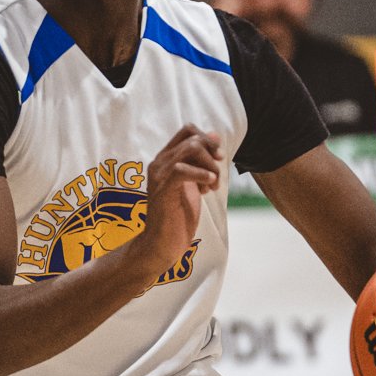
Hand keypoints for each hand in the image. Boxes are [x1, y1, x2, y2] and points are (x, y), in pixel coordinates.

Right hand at [132, 125, 223, 285]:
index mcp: (165, 160)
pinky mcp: (163, 190)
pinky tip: (207, 188)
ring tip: (212, 186)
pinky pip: (183, 169)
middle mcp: (159, 163)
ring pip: (190, 149)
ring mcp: (159, 176)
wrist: (161, 244)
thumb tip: (214, 135)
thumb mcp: (194, 183)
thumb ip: (201, 161)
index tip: (217, 158)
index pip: (187, 131)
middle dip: (212, 153)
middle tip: (217, 175)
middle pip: (192, 138)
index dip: (207, 139)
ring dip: (210, 166)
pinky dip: (201, 175)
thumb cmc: (177, 217)